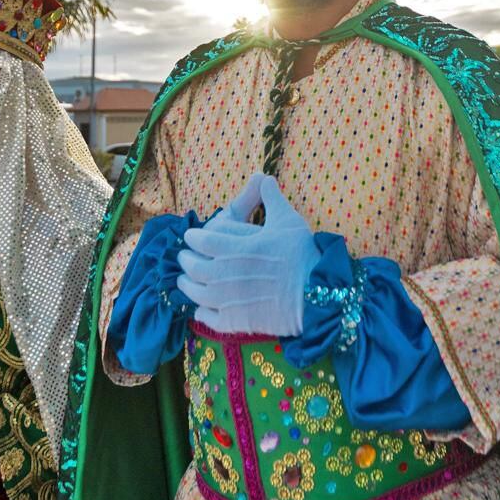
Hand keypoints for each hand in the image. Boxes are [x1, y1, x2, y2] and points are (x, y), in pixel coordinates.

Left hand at [177, 176, 316, 335]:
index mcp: (234, 248)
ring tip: (185, 281)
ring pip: (196, 293)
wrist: (315, 296)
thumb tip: (264, 177)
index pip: (201, 241)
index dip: (193, 237)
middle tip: (184, 257)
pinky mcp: (234, 322)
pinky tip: (201, 309)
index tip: (190, 236)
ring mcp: (227, 300)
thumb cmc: (302, 255)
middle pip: (193, 267)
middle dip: (186, 260)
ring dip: (187, 286)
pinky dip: (201, 313)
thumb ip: (271, 199)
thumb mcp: (288, 221)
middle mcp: (224, 274)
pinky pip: (208, 318)